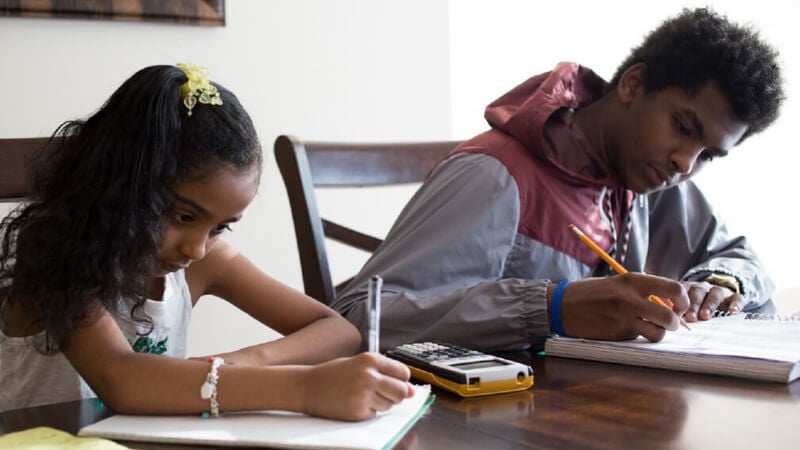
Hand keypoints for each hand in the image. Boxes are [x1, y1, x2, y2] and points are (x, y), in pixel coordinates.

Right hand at [299, 352, 413, 420]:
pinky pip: (375, 414)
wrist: (306, 386)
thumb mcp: (358, 364)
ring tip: (361, 395)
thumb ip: (385, 373)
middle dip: (396, 394)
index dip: (401, 380)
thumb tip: (411, 391)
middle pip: (401, 391)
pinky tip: (354, 403)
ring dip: (381, 403)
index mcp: (370, 359)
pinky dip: (369, 411)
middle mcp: (369, 375)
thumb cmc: (333, 374)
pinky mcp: (358, 411)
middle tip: (379, 392)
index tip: (394, 382)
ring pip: (390, 404)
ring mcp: (364, 394)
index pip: (403, 372)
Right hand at [557, 273, 688, 341]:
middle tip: (671, 323)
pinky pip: (638, 338)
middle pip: (670, 316)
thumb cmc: (591, 292)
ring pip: (657, 333)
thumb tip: (667, 301)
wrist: (562, 305)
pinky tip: (625, 329)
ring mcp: (623, 318)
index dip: (683, 299)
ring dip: (659, 333)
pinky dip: (637, 336)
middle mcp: (630, 299)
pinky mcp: (617, 334)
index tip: (680, 305)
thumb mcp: (617, 282)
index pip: (673, 288)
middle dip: (676, 323)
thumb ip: (641, 290)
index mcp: (632, 281)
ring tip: (651, 328)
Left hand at [681, 281, 741, 321]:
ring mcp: (718, 291)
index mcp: (688, 289)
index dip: (679, 302)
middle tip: (691, 317)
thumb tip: (672, 323)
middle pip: (697, 292)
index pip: (682, 290)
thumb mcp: (686, 307)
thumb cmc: (697, 308)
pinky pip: (736, 297)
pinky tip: (733, 311)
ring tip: (705, 316)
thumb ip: (679, 312)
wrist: (718, 297)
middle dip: (693, 305)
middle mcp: (702, 288)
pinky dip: (735, 304)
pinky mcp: (734, 296)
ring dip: (709, 304)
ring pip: (715, 293)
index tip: (676, 314)